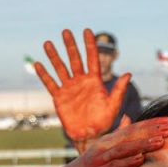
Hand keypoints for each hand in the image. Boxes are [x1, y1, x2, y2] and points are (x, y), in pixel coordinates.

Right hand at [34, 28, 130, 148]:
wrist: (89, 135)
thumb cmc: (104, 122)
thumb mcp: (113, 105)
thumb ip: (119, 90)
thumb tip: (129, 74)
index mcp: (94, 81)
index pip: (92, 59)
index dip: (90, 45)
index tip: (87, 31)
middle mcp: (81, 81)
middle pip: (75, 59)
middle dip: (70, 46)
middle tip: (66, 31)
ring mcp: (69, 88)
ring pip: (60, 68)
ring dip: (54, 56)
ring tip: (48, 43)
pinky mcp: (59, 97)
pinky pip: (50, 84)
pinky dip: (44, 74)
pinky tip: (38, 64)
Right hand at [37, 117, 167, 166]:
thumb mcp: (101, 150)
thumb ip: (116, 135)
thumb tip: (129, 119)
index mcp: (107, 140)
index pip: (132, 128)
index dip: (150, 123)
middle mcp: (104, 146)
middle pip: (130, 134)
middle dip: (151, 130)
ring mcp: (100, 159)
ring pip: (124, 148)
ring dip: (143, 144)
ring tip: (160, 141)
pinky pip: (115, 166)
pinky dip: (128, 162)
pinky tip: (141, 159)